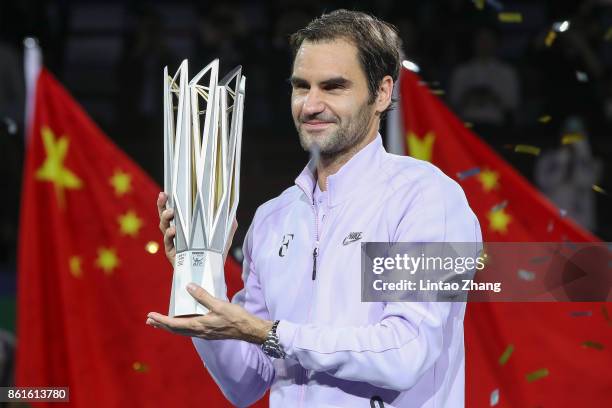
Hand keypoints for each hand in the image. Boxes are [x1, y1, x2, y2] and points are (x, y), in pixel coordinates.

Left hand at [146, 282, 272, 343]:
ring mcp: (204, 333)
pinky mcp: (209, 332)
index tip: (151, 316)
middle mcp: (199, 331)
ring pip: (182, 331)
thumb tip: (189, 286)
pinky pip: (190, 330)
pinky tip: (183, 321)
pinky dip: (181, 326)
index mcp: (199, 325)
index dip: (161, 320)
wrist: (249, 330)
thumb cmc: (236, 317)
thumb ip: (203, 296)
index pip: (175, 324)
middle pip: (176, 330)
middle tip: (149, 321)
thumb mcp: (219, 304)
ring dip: (170, 326)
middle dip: (162, 324)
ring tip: (161, 322)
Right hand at [157, 192, 238, 265]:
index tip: (166, 192)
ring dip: (166, 219)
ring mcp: (173, 244)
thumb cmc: (212, 255)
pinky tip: (173, 230)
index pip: (175, 212)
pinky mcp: (173, 254)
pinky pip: (168, 243)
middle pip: (164, 218)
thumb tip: (234, 215)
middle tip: (164, 197)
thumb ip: (227, 227)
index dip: (168, 202)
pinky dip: (170, 236)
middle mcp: (176, 234)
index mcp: (184, 227)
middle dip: (162, 206)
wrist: (209, 274)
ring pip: (164, 228)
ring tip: (171, 213)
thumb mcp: (222, 239)